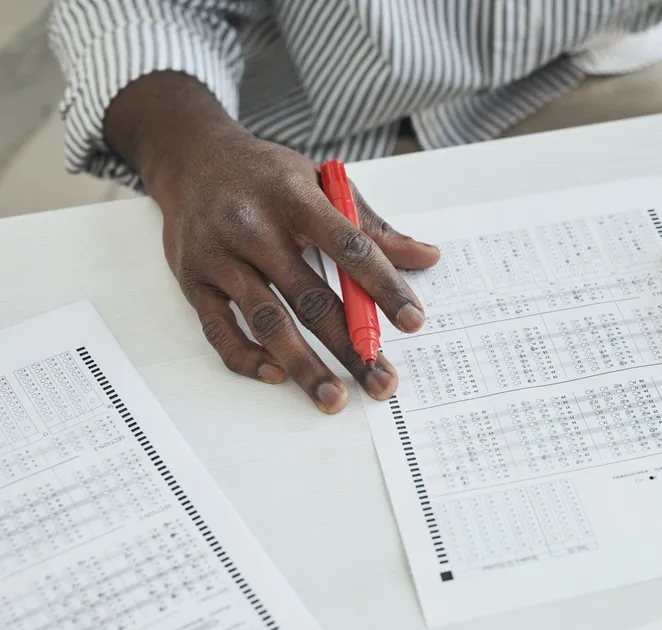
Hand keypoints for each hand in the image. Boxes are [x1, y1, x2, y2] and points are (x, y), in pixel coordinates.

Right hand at [153, 131, 438, 412]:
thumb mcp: (322, 183)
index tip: (412, 321)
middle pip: (310, 297)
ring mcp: (219, 256)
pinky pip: (220, 330)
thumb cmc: (267, 175)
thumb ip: (372, 226)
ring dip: (304, 365)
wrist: (191, 156)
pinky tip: (278, 376)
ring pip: (267, 321)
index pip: (349, 246)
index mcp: (294, 198)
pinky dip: (248, 358)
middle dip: (350, 346)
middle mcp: (252, 226)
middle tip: (382, 381)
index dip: (383, 286)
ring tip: (334, 397)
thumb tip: (427, 257)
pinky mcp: (193, 281)